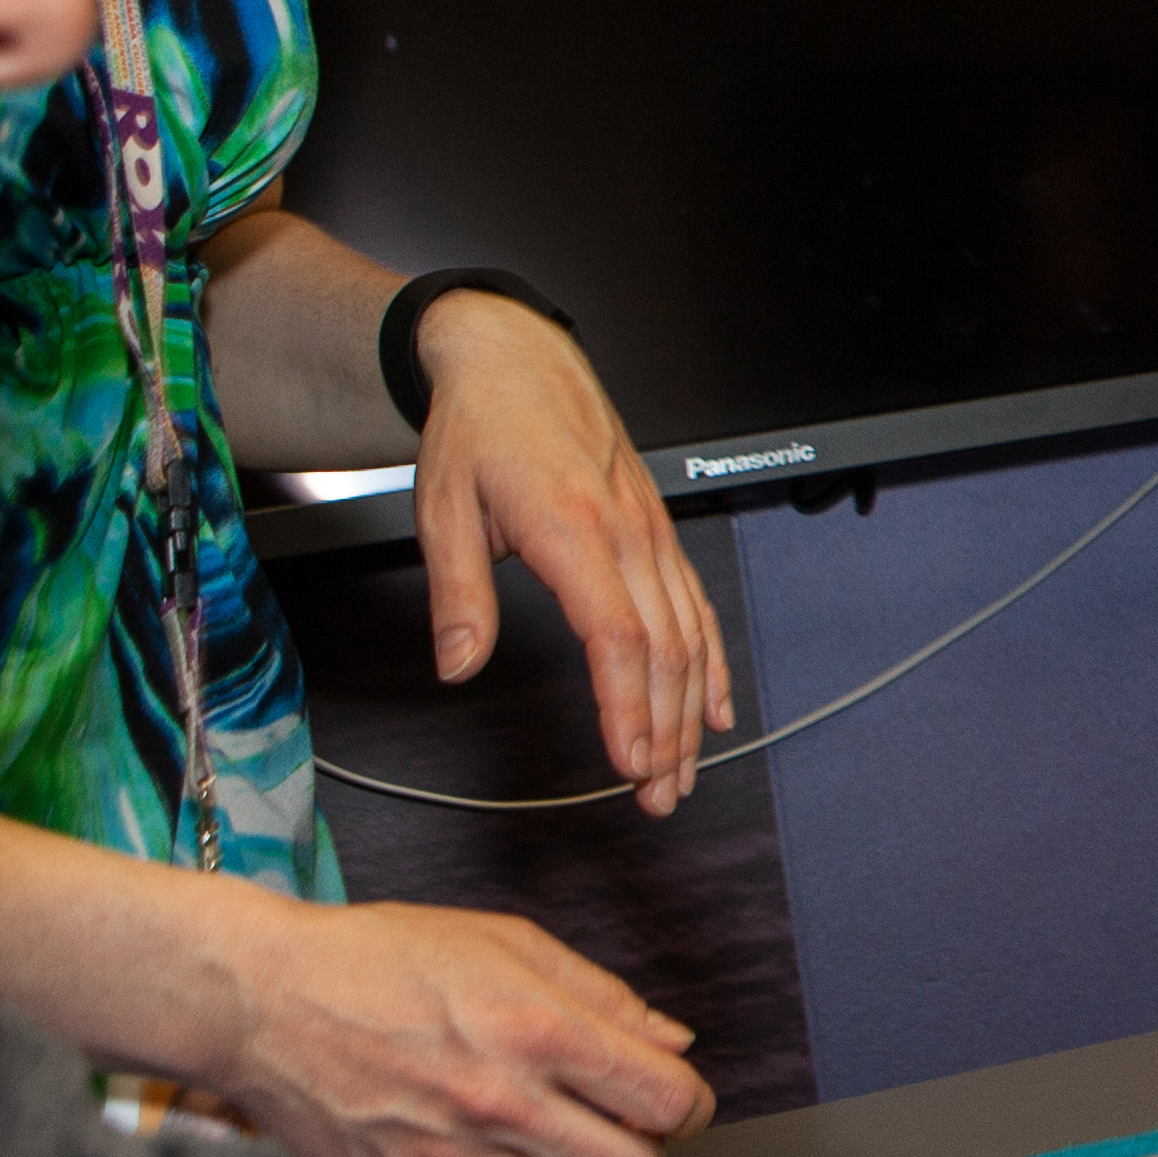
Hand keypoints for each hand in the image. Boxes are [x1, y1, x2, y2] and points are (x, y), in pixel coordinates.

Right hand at [209, 894, 714, 1156]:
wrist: (259, 1001)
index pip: (666, 1099)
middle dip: (641, 1149)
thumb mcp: (504, 942)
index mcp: (537, 1031)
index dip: (688, 1104)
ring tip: (555, 1149)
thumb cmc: (379, 959)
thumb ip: (600, 995)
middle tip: (616, 1125)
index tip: (675, 1101)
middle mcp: (499, 1104)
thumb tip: (672, 1042)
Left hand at [412, 293, 731, 814]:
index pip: (618, 635)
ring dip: (691, 709)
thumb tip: (458, 665)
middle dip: (668, 730)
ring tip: (680, 771)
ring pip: (691, 633)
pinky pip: (697, 604)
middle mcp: (625, 531)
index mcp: (572, 527)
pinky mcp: (655, 531)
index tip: (629, 762)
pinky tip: (716, 706)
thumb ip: (457, 592)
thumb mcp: (441, 507)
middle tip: (656, 794)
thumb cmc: (478, 429)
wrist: (513, 361)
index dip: (629, 706)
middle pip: (666, 648)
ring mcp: (650, 531)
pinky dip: (712, 662)